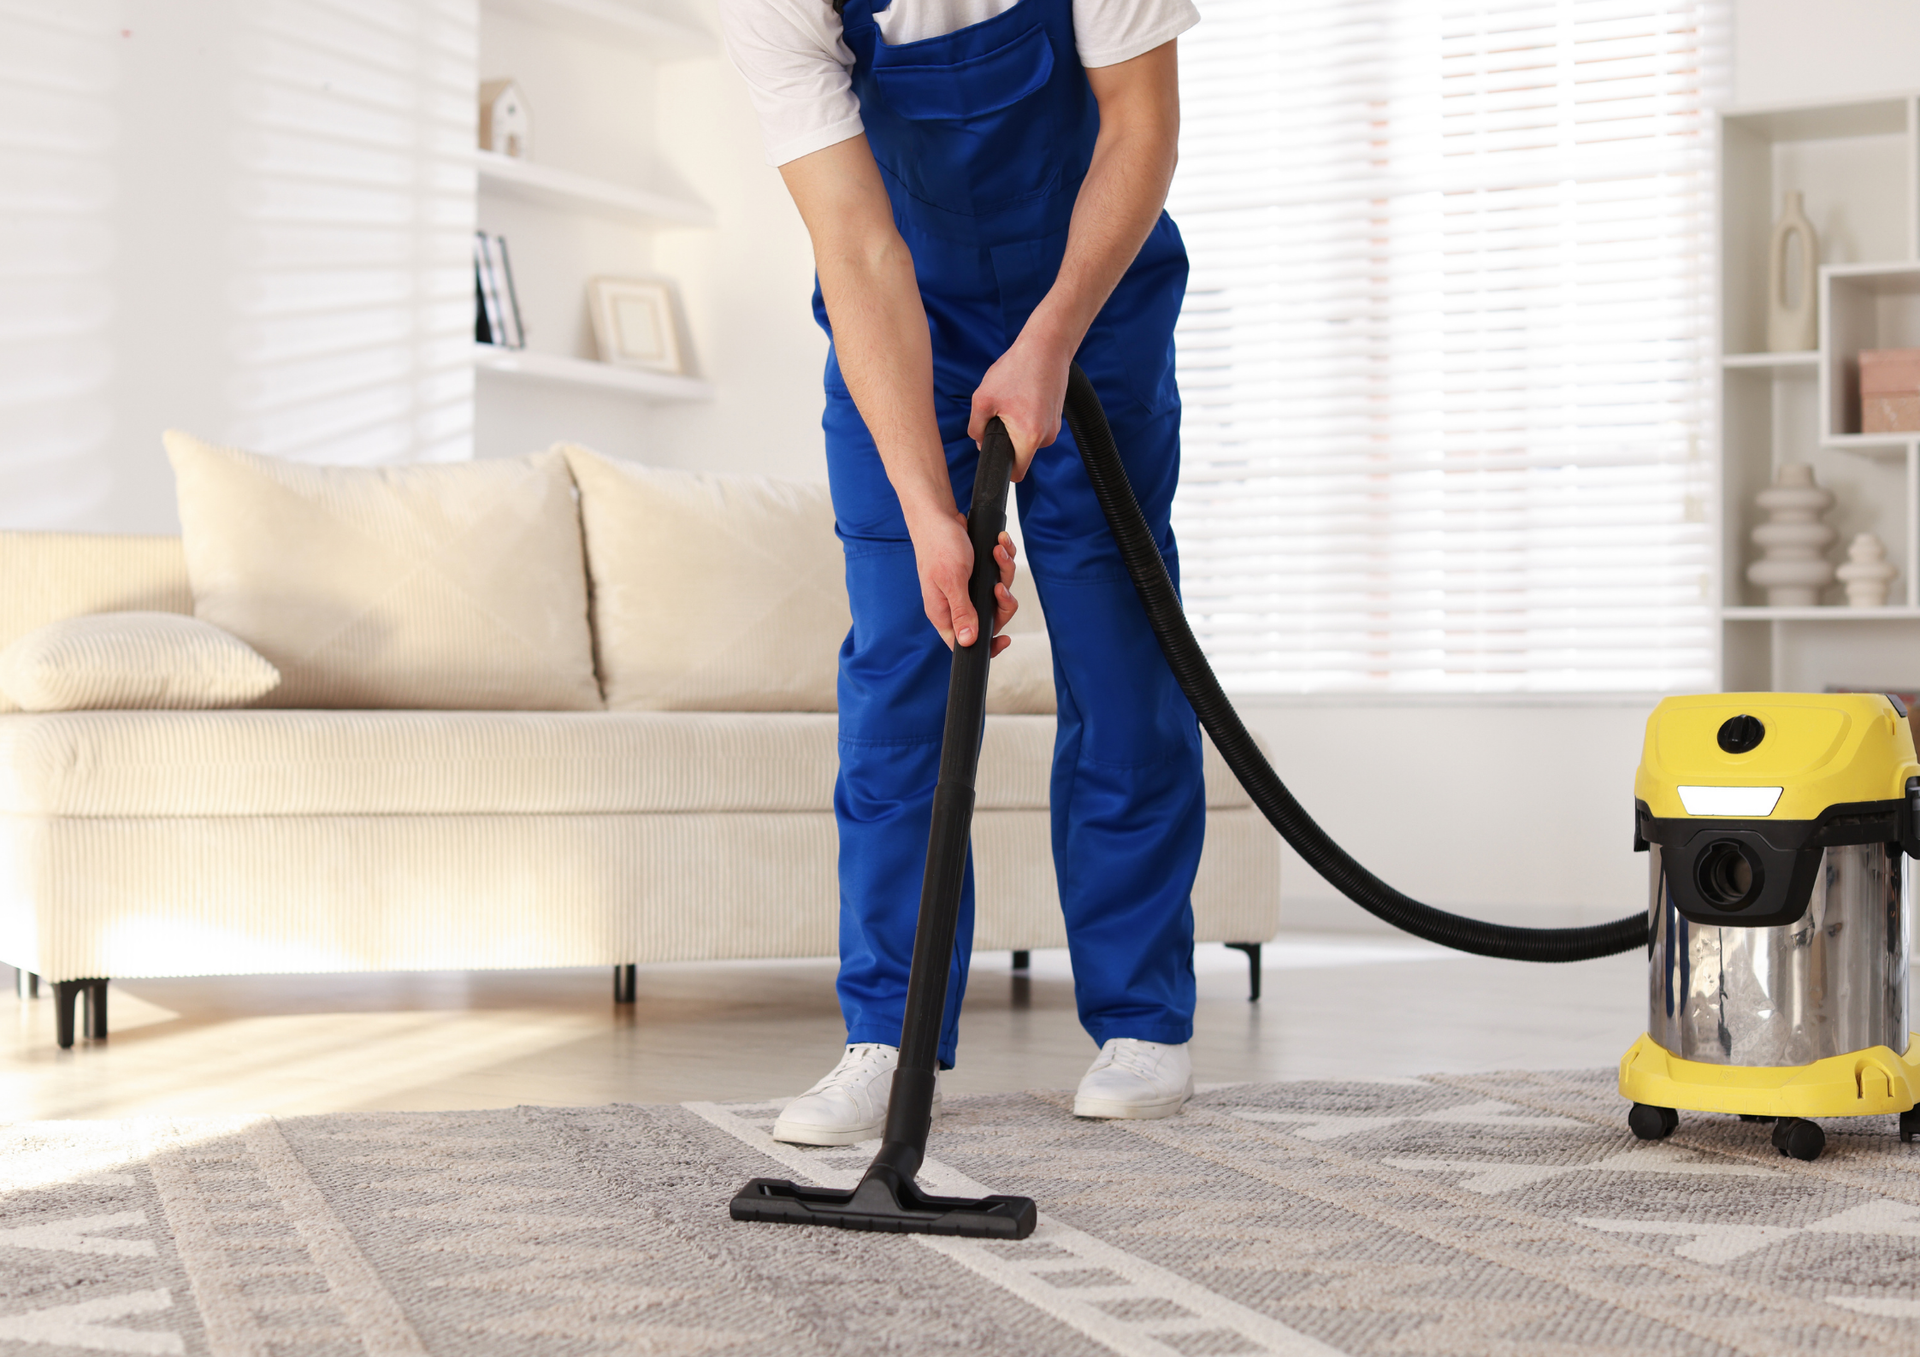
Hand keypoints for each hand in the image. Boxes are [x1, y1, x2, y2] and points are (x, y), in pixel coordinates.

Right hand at [907, 511, 1019, 653]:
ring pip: (998, 592)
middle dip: (1002, 600)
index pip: (964, 643)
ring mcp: (968, 587)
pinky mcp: (978, 572)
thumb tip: (968, 642)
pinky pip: (999, 572)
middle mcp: (956, 603)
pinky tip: (1000, 543)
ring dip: (1004, 570)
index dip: (986, 645)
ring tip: (998, 551)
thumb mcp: (952, 581)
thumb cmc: (938, 545)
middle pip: (990, 617)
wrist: (937, 513)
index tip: (1004, 640)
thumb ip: (962, 612)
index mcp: (944, 612)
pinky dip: (1003, 557)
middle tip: (999, 586)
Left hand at [969, 331, 1069, 483]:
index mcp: (1029, 437)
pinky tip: (1023, 395)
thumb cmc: (1017, 369)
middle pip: (1021, 454)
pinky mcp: (1056, 417)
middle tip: (1000, 413)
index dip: (1001, 468)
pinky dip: (1027, 417)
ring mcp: (1054, 427)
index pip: (1016, 473)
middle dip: (1007, 440)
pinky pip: (1036, 426)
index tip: (994, 456)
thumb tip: (979, 441)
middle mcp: (1046, 437)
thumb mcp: (983, 399)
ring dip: (1016, 426)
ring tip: (1013, 399)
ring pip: (1028, 440)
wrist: (1047, 346)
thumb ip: (976, 427)